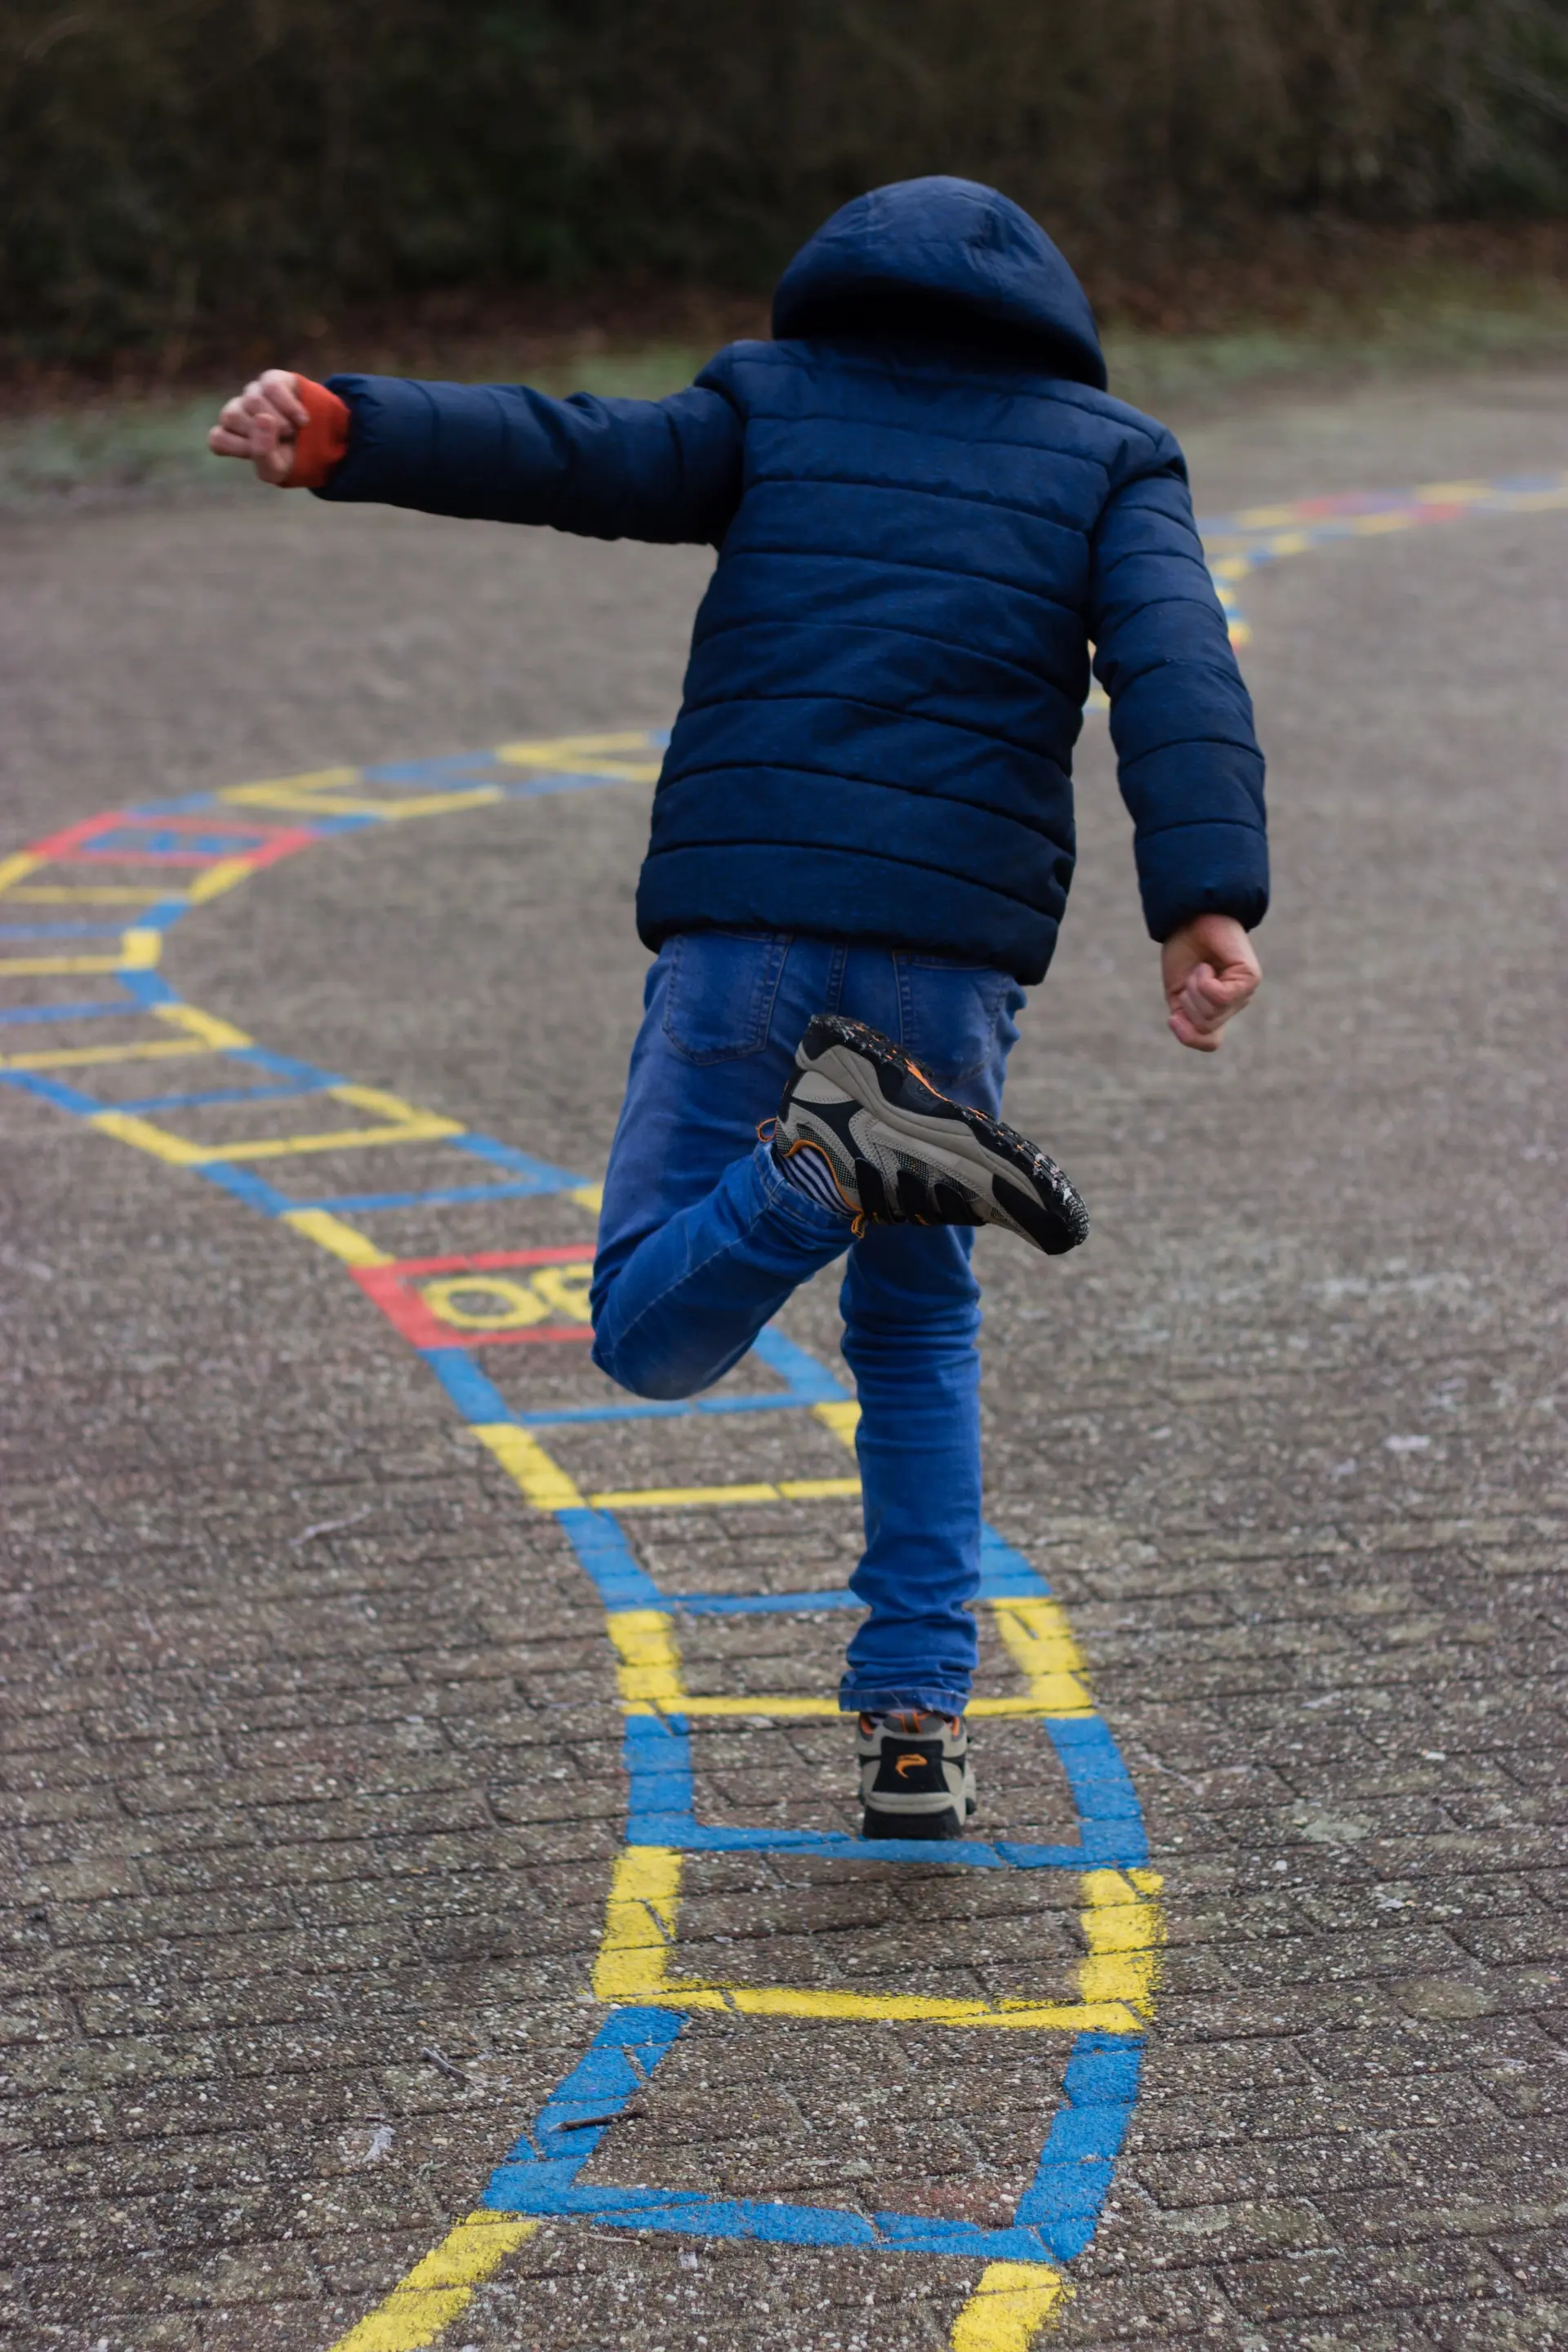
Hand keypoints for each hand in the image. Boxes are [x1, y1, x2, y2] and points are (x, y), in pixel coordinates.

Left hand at [207, 369, 306, 484]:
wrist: (317, 441)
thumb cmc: (290, 457)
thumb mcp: (276, 469)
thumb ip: (263, 453)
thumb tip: (263, 419)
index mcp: (231, 436)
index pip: (218, 439)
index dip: (240, 448)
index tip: (262, 455)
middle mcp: (236, 411)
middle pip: (231, 416)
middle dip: (260, 434)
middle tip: (280, 443)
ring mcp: (252, 394)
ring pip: (252, 400)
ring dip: (278, 422)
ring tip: (291, 431)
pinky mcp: (271, 380)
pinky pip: (272, 387)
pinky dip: (290, 407)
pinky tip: (302, 420)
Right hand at [1161, 913, 1260, 1051]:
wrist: (1189, 920)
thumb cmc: (1183, 953)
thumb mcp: (1178, 994)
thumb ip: (1186, 1020)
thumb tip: (1190, 1031)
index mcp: (1217, 1010)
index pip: (1209, 1042)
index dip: (1187, 1035)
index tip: (1173, 1017)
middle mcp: (1235, 1004)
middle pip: (1206, 1027)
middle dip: (1188, 1003)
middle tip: (1191, 977)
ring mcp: (1244, 992)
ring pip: (1212, 1013)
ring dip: (1195, 989)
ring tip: (1201, 967)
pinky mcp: (1250, 978)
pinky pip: (1220, 997)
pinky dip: (1204, 981)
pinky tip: (1207, 965)